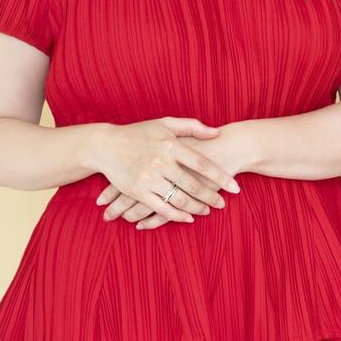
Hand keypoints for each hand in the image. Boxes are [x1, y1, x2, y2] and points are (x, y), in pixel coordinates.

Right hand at [87, 117, 239, 229]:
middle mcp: (161, 162)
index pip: (202, 164)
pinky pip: (161, 208)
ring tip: (208, 211)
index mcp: (171, 145)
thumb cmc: (138, 132)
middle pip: (193, 185)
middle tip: (223, 204)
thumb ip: (192, 127)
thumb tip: (216, 133)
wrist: (106, 145)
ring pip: (179, 199)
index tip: (234, 188)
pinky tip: (188, 217)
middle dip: (211, 197)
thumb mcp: (165, 123)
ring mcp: (149, 178)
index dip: (220, 177)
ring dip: (196, 208)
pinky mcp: (137, 191)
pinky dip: (176, 216)